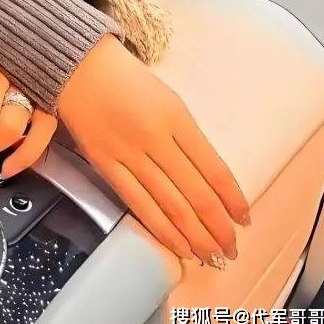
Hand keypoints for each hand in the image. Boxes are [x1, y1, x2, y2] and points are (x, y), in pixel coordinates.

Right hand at [56, 35, 250, 265]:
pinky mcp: (104, 163)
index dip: (233, 201)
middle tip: (232, 250)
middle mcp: (155, 138)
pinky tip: (178, 246)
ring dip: (195, 237)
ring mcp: (128, 153)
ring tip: (211, 257)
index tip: (244, 220)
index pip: (215, 170)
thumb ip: (187, 138)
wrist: (78, 66)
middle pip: (196, 194)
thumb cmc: (127, 80)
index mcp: (176, 117)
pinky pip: (138, 203)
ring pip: (170, 205)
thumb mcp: (169, 100)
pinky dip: (161, 229)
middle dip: (219, 229)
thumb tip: (208, 181)